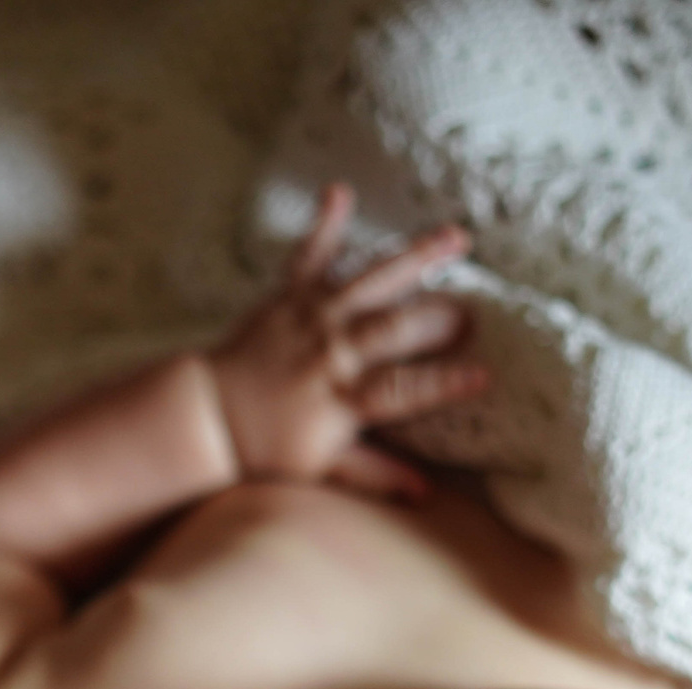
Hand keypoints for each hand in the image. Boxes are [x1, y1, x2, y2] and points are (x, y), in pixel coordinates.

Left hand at [206, 182, 485, 500]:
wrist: (207, 415)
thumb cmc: (268, 447)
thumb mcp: (322, 467)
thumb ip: (374, 474)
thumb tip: (424, 495)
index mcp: (342, 398)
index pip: (402, 390)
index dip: (443, 382)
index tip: (483, 375)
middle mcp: (330, 353)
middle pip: (391, 329)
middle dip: (435, 319)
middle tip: (471, 314)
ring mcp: (310, 319)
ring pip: (369, 282)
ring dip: (414, 257)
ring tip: (456, 236)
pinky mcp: (288, 297)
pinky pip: (309, 256)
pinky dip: (324, 224)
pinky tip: (339, 190)